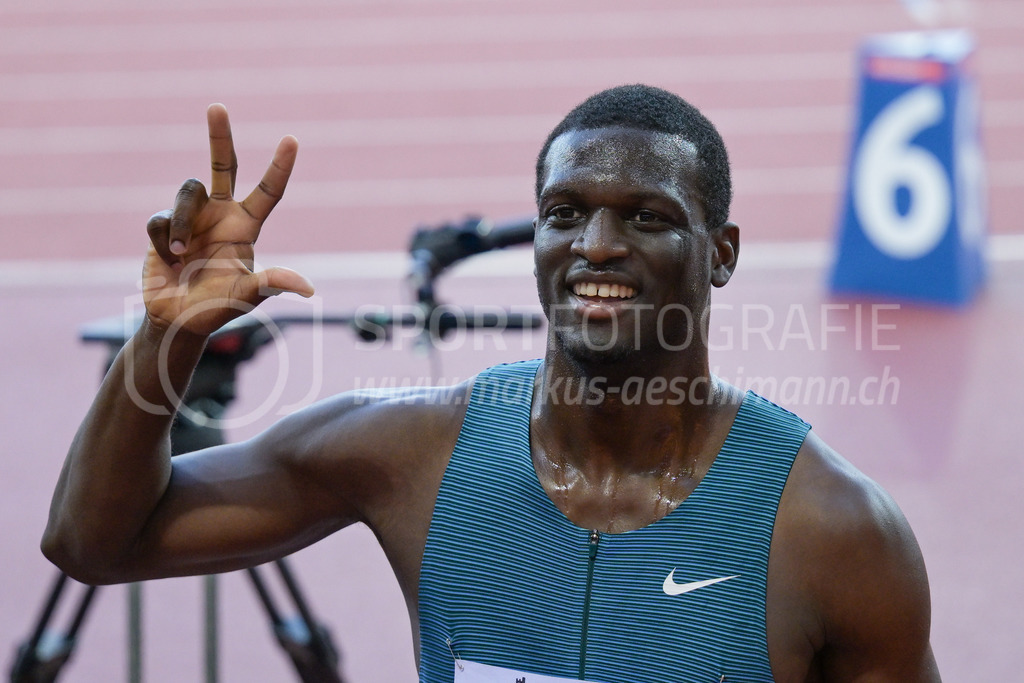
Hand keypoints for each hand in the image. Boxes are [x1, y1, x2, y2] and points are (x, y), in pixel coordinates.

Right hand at [143, 104, 313, 336]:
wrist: (177, 319)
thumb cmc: (218, 308)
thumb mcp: (246, 296)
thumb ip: (271, 285)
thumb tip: (308, 289)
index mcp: (246, 227)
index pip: (268, 191)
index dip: (280, 167)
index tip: (292, 140)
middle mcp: (221, 215)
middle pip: (223, 165)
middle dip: (219, 136)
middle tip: (217, 106)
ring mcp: (192, 217)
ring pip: (186, 193)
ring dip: (183, 223)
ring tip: (182, 254)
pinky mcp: (164, 225)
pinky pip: (161, 220)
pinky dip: (164, 243)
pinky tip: (169, 261)